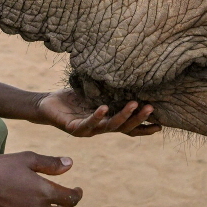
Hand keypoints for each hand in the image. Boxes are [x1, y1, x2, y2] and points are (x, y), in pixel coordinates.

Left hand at [36, 89, 161, 137]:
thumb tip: (127, 76)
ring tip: (134, 104)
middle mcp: (99, 129)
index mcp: (106, 122)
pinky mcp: (74, 128)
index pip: (128, 128)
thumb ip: (109, 92)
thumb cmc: (71, 99)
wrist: (46, 105)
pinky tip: (104, 108)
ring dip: (123, 116)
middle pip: (123, 128)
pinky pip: (88, 123)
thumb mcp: (94, 94)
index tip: (161, 125)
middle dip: (138, 119)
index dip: (143, 128)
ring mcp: (88, 130)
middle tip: (151, 108)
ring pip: (109, 126)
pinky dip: (97, 116)